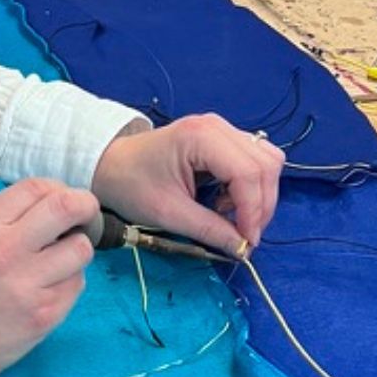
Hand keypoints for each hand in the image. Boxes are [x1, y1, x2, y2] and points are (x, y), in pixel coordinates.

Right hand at [0, 178, 97, 376]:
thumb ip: (7, 218)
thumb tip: (54, 202)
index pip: (36, 187)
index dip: (57, 189)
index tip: (60, 200)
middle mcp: (6, 251)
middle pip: (67, 208)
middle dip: (84, 207)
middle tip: (83, 216)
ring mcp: (28, 285)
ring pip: (81, 249)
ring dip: (76, 250)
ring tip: (59, 260)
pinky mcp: (45, 314)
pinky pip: (77, 284)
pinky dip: (69, 281)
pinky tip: (48, 288)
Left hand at [91, 116, 284, 255]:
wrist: (109, 164)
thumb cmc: (131, 184)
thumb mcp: (168, 213)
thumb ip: (209, 230)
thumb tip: (243, 250)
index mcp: (201, 137)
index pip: (249, 172)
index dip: (254, 210)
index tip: (246, 242)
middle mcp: (218, 127)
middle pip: (266, 165)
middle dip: (260, 205)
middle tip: (242, 235)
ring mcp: (222, 130)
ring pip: (266, 162)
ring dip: (258, 195)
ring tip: (228, 215)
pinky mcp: (223, 140)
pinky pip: (254, 162)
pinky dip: (249, 187)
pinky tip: (224, 201)